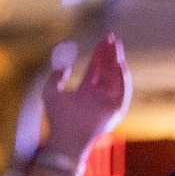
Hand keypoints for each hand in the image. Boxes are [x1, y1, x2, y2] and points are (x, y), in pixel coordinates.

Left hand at [40, 35, 130, 153]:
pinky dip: (124, 79)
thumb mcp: (50, 91)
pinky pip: (123, 92)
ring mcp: (108, 103)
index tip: (104, 41)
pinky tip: (120, 65)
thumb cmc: (57, 119)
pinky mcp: (115, 110)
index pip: (96, 68)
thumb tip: (64, 66)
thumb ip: (56, 77)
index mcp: (87, 91)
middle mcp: (99, 96)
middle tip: (113, 38)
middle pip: (108, 70)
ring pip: (116, 78)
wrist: (65, 137)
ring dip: (118, 62)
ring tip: (117, 48)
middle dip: (111, 54)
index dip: (100, 54)